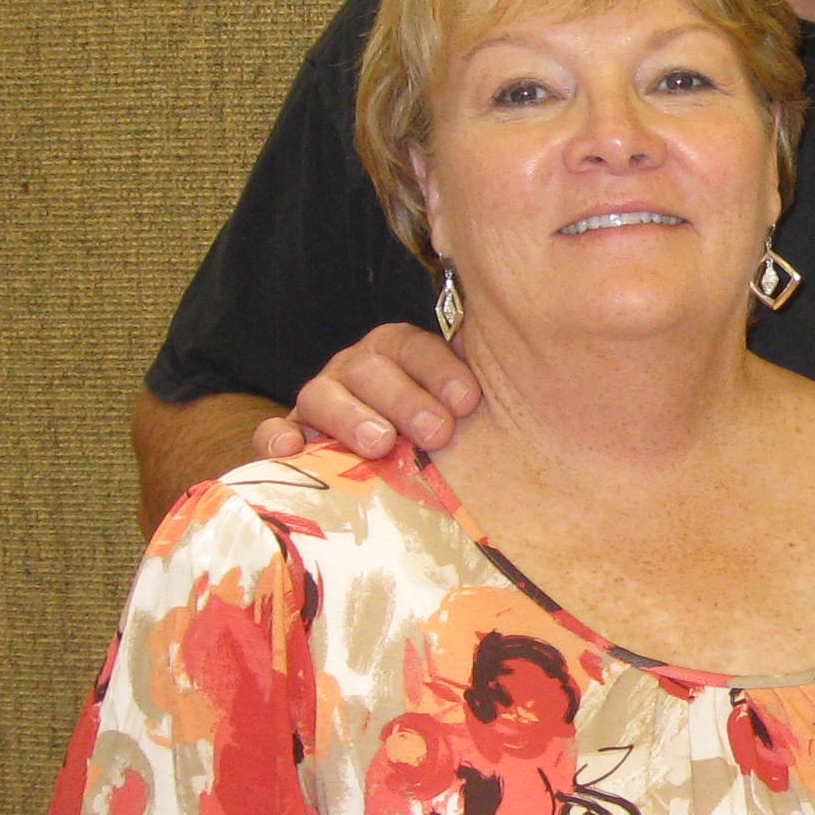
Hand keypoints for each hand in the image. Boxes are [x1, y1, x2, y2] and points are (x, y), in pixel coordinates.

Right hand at [265, 324, 480, 462]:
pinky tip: (295, 451)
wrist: (381, 467)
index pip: (414, 347)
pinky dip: (279, 439)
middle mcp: (355, 371)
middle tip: (436, 433)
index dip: (441, 370)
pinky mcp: (289, 437)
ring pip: (321, 394)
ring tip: (380, 444)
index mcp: (397, 354)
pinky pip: (273, 431)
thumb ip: (478, 395)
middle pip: (369, 368)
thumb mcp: (456, 411)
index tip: (470, 402)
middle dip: (405, 398)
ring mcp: (318, 401)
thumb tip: (541, 378)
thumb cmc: (431, 436)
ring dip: (352, 416)